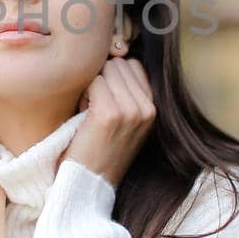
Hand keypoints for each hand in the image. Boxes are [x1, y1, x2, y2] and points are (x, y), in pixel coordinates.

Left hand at [57, 57, 155, 189]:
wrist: (89, 184)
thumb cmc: (100, 150)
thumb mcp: (125, 121)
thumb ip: (127, 91)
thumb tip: (116, 53)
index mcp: (154, 108)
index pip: (134, 65)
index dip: (113, 77)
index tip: (105, 100)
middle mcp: (148, 108)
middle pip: (120, 64)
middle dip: (103, 78)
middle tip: (95, 107)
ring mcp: (131, 110)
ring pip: (107, 69)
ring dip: (93, 85)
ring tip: (90, 111)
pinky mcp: (111, 114)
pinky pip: (94, 81)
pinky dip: (83, 94)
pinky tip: (83, 114)